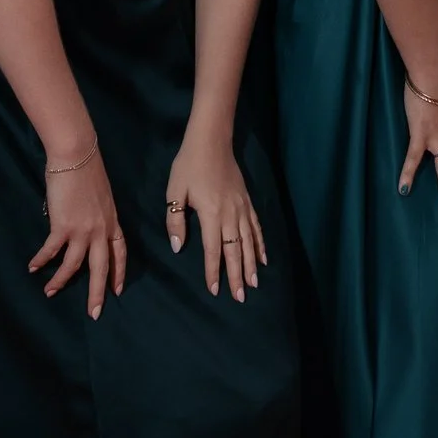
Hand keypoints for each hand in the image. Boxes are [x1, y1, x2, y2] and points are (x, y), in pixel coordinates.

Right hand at [29, 146, 125, 318]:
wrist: (76, 155)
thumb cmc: (87, 169)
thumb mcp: (101, 195)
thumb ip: (97, 214)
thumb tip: (83, 224)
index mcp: (112, 221)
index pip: (120, 253)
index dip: (119, 273)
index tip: (118, 291)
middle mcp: (101, 230)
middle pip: (102, 268)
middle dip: (98, 293)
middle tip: (94, 313)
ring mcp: (83, 230)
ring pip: (74, 265)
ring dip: (61, 281)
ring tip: (50, 293)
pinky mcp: (64, 226)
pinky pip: (52, 251)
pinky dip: (42, 261)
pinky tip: (34, 268)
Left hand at [167, 127, 267, 301]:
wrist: (212, 141)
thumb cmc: (188, 166)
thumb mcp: (174, 191)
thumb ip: (175, 220)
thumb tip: (178, 247)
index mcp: (211, 214)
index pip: (213, 249)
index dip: (213, 271)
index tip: (214, 290)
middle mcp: (230, 215)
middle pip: (235, 251)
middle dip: (237, 275)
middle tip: (241, 297)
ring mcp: (242, 209)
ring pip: (249, 242)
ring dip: (251, 265)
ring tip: (254, 284)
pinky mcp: (247, 202)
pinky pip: (256, 228)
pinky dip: (261, 244)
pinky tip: (263, 258)